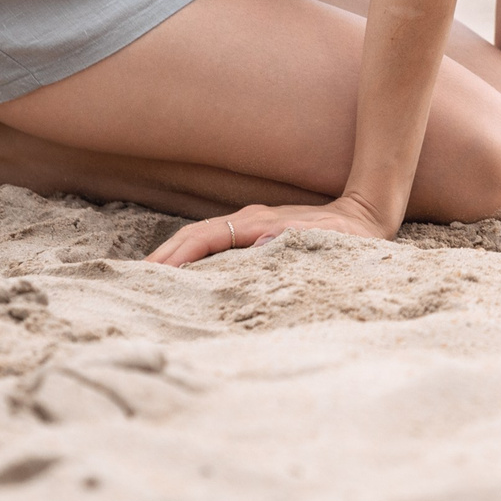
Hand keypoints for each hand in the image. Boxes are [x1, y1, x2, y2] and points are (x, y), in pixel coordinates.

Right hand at [144, 198, 394, 266]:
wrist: (368, 216)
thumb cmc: (350, 235)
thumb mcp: (329, 241)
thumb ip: (296, 240)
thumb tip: (257, 243)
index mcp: (260, 223)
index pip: (206, 237)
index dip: (178, 256)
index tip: (152, 274)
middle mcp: (250, 221)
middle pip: (194, 236)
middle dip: (164, 258)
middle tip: (133, 285)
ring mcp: (252, 226)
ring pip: (201, 240)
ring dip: (174, 258)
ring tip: (147, 284)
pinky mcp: (257, 235)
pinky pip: (215, 246)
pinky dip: (192, 258)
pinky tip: (182, 278)